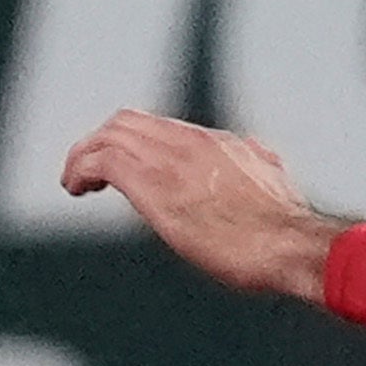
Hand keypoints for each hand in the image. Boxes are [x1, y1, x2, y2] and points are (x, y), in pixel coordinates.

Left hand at [59, 110, 343, 301]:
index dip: (130, 142)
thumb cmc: (286, 229)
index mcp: (216, 143)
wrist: (289, 244)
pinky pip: (101, 161)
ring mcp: (170, 160)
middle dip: (98, 143)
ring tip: (75, 183)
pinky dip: (79, 170)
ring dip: (82, 158)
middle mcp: (189, 142)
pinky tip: (75, 189)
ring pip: (108, 135)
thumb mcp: (275, 180)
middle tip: (87, 174)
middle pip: (125, 121)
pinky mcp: (152, 185)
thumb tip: (259, 154)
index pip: (158, 125)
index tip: (119, 168)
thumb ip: (259, 163)